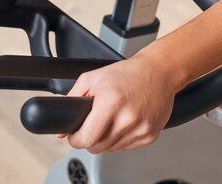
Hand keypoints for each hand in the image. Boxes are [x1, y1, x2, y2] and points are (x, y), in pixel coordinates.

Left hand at [62, 52, 177, 152]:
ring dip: (105, 139)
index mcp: (111, 103)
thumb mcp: (92, 78)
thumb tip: (62, 129)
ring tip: (111, 119)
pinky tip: (123, 122)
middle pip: (97, 147)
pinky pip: (126, 147)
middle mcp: (127, 118)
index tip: (74, 136)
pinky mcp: (150, 135)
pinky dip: (120, 139)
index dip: (75, 140)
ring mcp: (140, 128)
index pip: (86, 138)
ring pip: (111, 149)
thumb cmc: (127, 73)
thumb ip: (73, 99)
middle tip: (92, 125)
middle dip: (89, 139)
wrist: (159, 72)